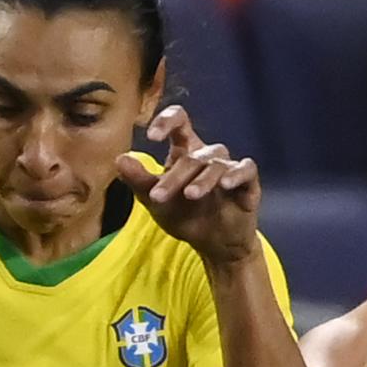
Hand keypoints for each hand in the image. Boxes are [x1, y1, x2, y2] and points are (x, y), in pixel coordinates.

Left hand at [117, 105, 259, 265]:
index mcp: (185, 152)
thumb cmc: (185, 217)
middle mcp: (207, 156)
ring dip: (202, 180)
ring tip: (190, 196)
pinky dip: (236, 174)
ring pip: (216, 163)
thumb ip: (138, 181)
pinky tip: (225, 185)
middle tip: (158, 197)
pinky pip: (246, 169)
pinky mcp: (248, 183)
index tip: (152, 135)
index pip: (180, 121)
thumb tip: (119, 159)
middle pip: (192, 155)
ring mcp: (228, 167)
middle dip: (174, 177)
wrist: (214, 245)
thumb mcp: (155, 201)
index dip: (167, 121)